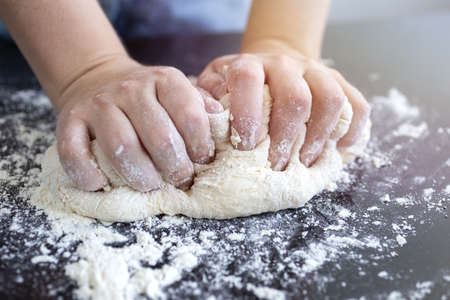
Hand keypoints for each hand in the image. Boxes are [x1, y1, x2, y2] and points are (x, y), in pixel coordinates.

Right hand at [56, 57, 221, 191]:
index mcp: (163, 80)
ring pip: (120, 145)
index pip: (188, 113)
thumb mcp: (176, 91)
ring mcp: (98, 104)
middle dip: (174, 165)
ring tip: (149, 185)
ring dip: (139, 174)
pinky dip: (87, 174)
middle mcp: (130, 88)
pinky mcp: (69, 119)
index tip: (204, 161)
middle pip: (157, 134)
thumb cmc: (147, 97)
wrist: (97, 78)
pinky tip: (101, 185)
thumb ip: (199, 105)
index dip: (200, 143)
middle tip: (181, 179)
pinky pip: (74, 151)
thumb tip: (223, 124)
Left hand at [198, 48, 369, 170]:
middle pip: (295, 98)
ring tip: (304, 162)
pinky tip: (337, 151)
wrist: (275, 63)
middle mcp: (286, 65)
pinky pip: (357, 106)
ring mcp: (317, 72)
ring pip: (330, 101)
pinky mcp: (340, 83)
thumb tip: (209, 123)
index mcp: (251, 65)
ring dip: (319, 138)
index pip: (248, 80)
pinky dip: (352, 132)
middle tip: (276, 165)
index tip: (245, 146)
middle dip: (286, 138)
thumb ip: (207, 101)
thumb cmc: (241, 86)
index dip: (246, 114)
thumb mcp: (216, 85)